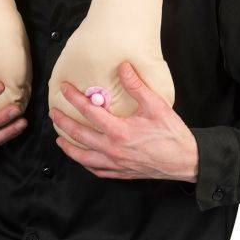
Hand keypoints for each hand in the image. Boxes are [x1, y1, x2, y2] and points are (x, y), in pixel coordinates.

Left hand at [50, 61, 198, 182]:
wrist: (186, 160)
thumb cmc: (172, 133)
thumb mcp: (155, 105)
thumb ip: (136, 85)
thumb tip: (123, 66)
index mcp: (118, 131)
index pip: (89, 111)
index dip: (74, 98)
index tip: (64, 89)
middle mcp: (112, 149)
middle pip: (79, 135)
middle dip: (63, 123)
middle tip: (54, 114)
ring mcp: (116, 163)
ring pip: (84, 157)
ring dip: (69, 147)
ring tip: (59, 139)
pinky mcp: (122, 173)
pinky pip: (97, 171)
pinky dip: (86, 164)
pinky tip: (83, 159)